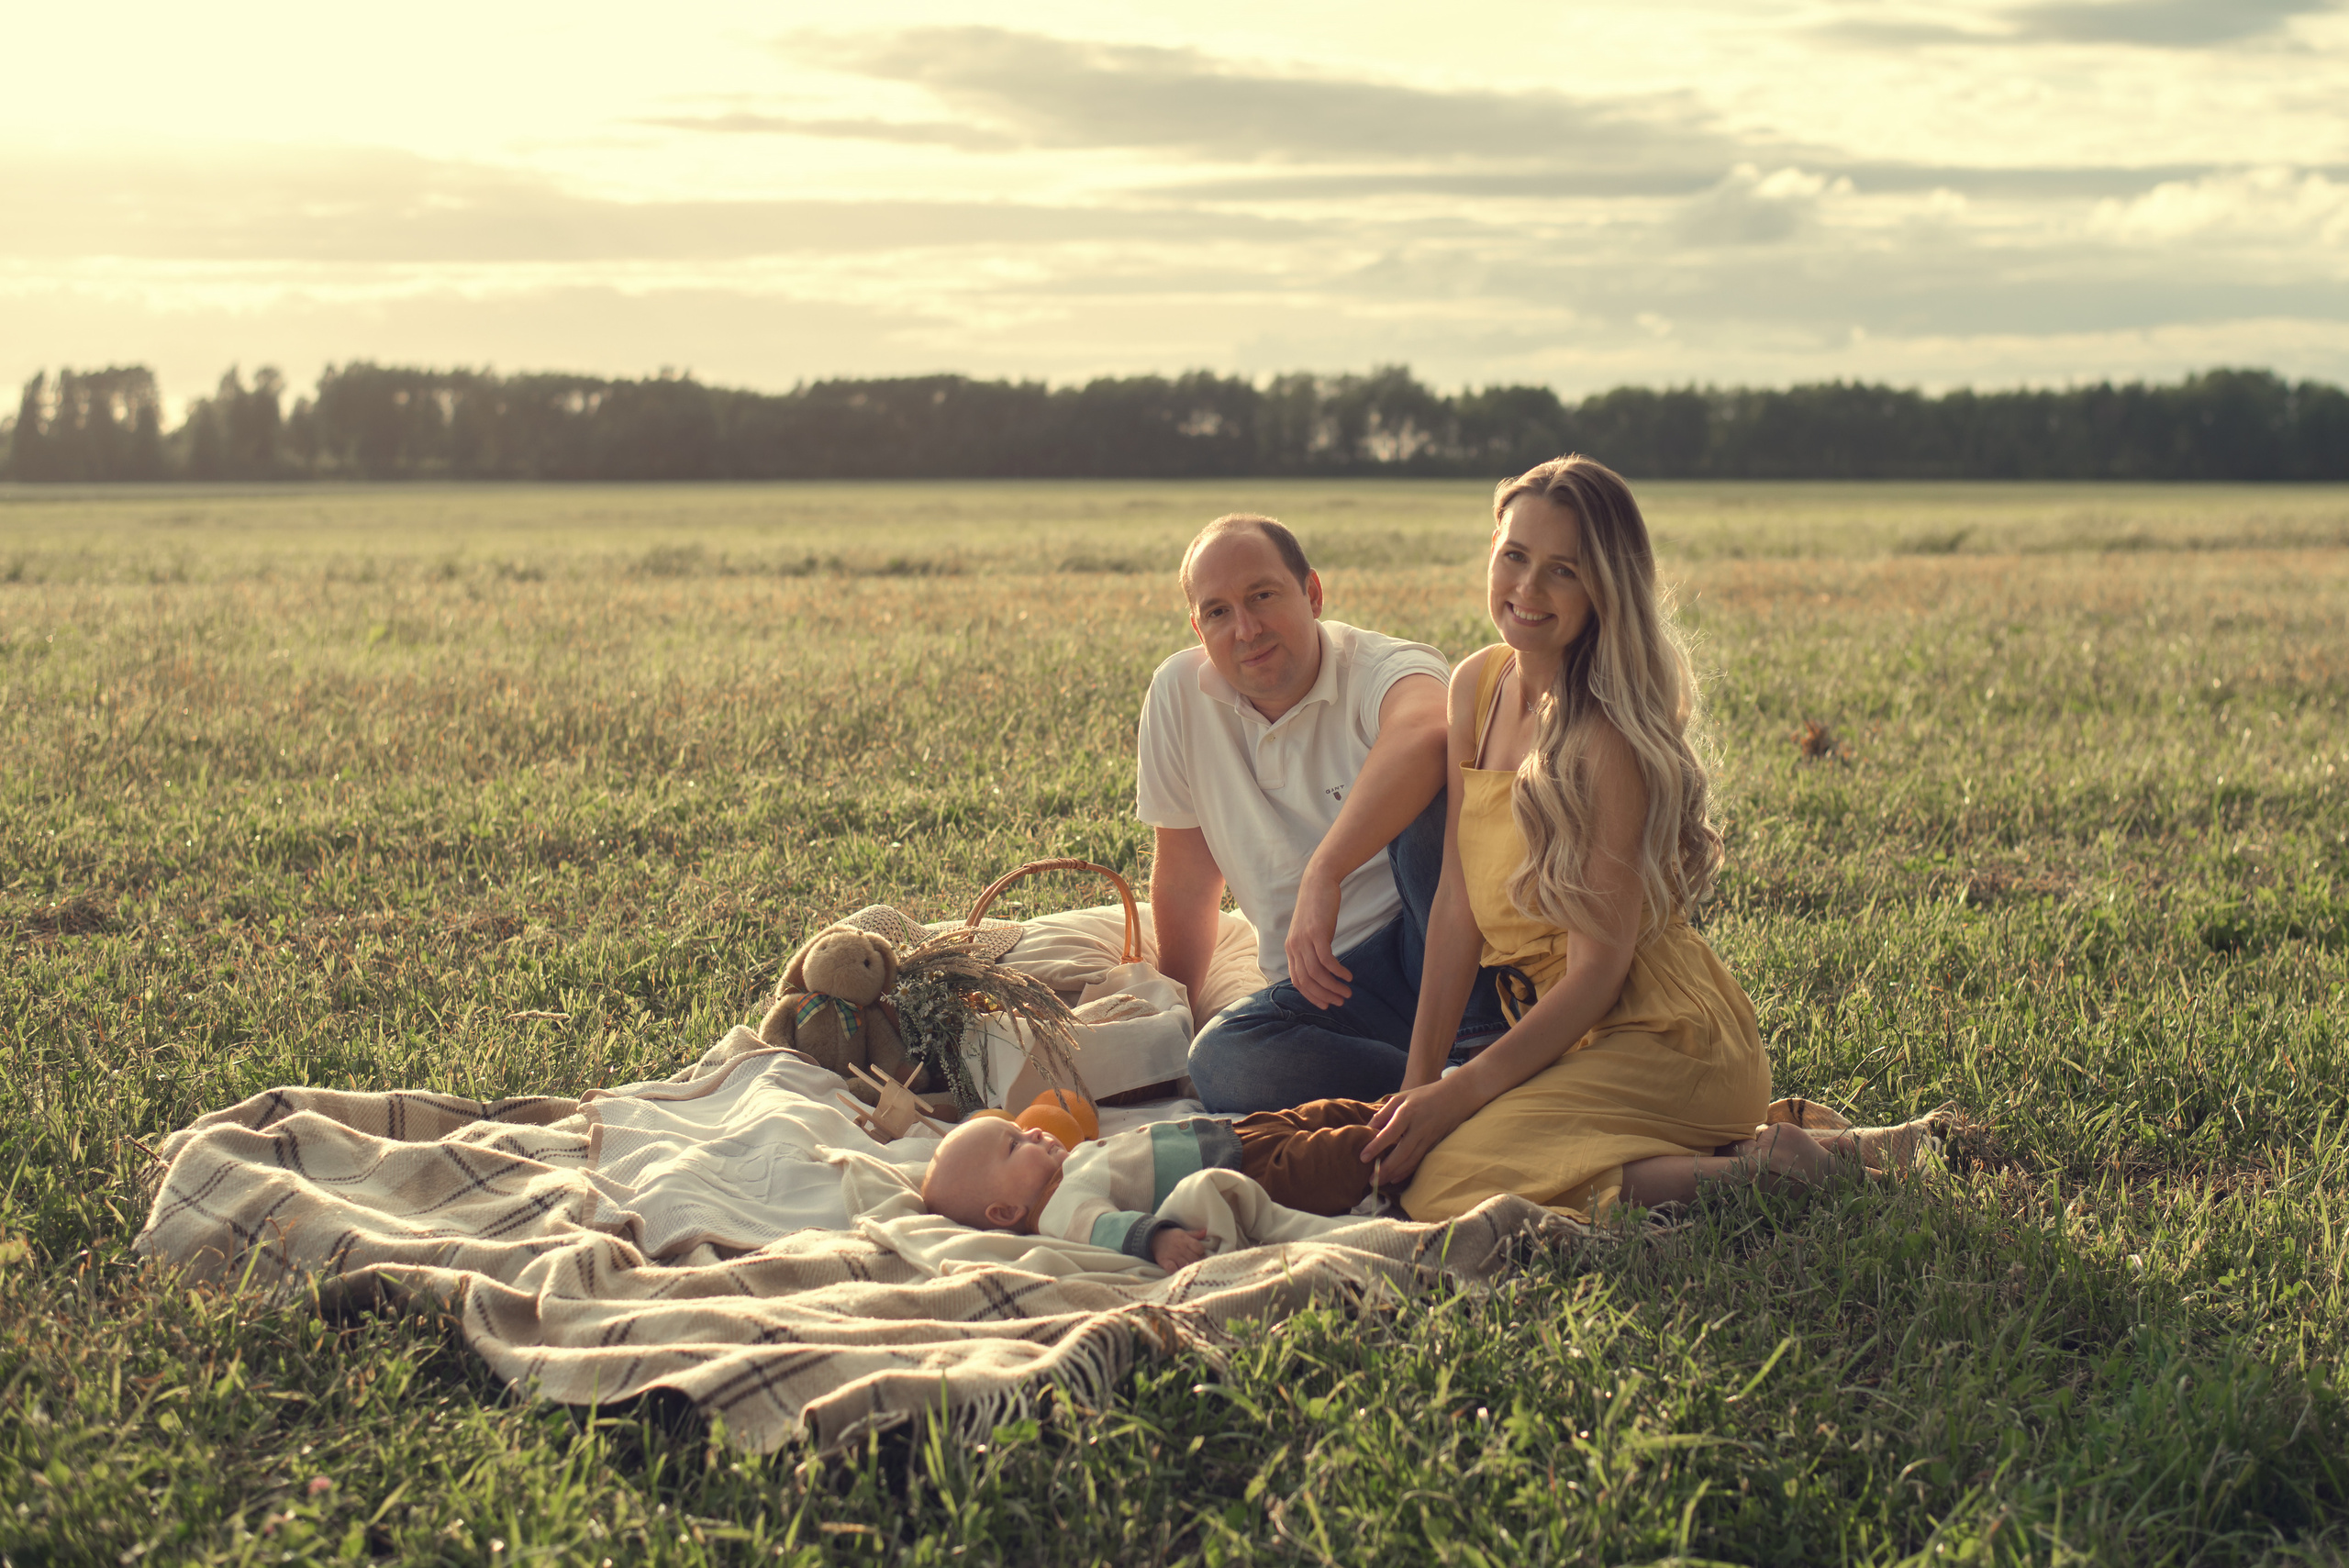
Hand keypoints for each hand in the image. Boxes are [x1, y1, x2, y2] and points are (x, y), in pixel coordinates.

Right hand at [1152, 1226, 1208, 1271]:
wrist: (1154, 1238)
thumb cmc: (1172, 1237)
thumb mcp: (1183, 1232)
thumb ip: (1195, 1234)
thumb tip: (1206, 1231)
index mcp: (1186, 1240)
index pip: (1199, 1248)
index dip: (1201, 1252)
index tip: (1199, 1254)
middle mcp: (1180, 1248)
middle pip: (1193, 1258)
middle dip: (1196, 1261)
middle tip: (1194, 1263)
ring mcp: (1172, 1255)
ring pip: (1185, 1265)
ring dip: (1188, 1268)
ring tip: (1189, 1270)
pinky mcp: (1165, 1261)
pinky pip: (1172, 1269)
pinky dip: (1176, 1272)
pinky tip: (1179, 1273)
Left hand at [1284, 871, 1352, 1009]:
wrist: (1318, 882)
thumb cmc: (1317, 908)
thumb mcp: (1309, 931)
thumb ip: (1311, 949)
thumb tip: (1322, 968)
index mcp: (1291, 948)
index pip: (1297, 981)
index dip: (1311, 996)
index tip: (1326, 1004)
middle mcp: (1294, 947)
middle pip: (1307, 981)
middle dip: (1324, 996)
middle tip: (1340, 1002)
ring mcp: (1304, 940)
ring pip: (1317, 974)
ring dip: (1333, 987)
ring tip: (1347, 992)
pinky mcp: (1317, 933)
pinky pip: (1327, 961)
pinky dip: (1338, 972)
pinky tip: (1348, 977)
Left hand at [1360, 1079, 1474, 1189]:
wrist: (1456, 1097)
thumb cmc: (1424, 1096)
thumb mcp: (1402, 1097)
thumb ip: (1384, 1113)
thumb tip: (1368, 1128)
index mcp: (1408, 1112)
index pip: (1390, 1133)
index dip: (1376, 1146)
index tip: (1363, 1157)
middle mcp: (1419, 1127)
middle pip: (1401, 1152)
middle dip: (1385, 1168)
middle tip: (1371, 1180)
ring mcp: (1429, 1138)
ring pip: (1411, 1160)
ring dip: (1395, 1173)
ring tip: (1380, 1182)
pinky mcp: (1435, 1145)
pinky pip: (1420, 1161)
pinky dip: (1407, 1172)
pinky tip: (1395, 1179)